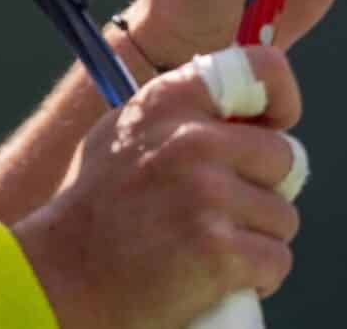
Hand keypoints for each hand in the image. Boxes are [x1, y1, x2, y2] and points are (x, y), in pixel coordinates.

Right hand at [13, 47, 304, 328]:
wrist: (62, 278)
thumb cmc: (97, 209)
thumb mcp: (125, 132)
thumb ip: (181, 113)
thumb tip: (245, 111)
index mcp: (170, 101)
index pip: (261, 68)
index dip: (281, 100)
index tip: (273, 128)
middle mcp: (192, 140)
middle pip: (283, 157)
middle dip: (263, 188)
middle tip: (226, 210)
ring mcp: (207, 195)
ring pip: (283, 215)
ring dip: (258, 237)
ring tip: (212, 247)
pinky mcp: (218, 250)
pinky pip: (276, 259)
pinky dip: (258, 275)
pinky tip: (221, 277)